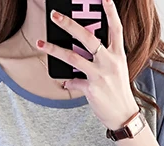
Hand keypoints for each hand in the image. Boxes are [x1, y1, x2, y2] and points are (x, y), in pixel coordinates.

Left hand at [38, 0, 138, 130]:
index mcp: (118, 55)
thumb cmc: (118, 92)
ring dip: (54, 50)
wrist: (123, 115)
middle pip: (87, 37)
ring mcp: (100, 74)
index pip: (116, 28)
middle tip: (55, 15)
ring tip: (40, 43)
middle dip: (69, 24)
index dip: (111, 12)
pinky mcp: (91, 88)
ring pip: (72, 57)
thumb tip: (82, 51)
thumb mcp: (117, 71)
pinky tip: (64, 81)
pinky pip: (73, 80)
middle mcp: (109, 62)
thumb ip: (103, 58)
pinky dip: (67, 80)